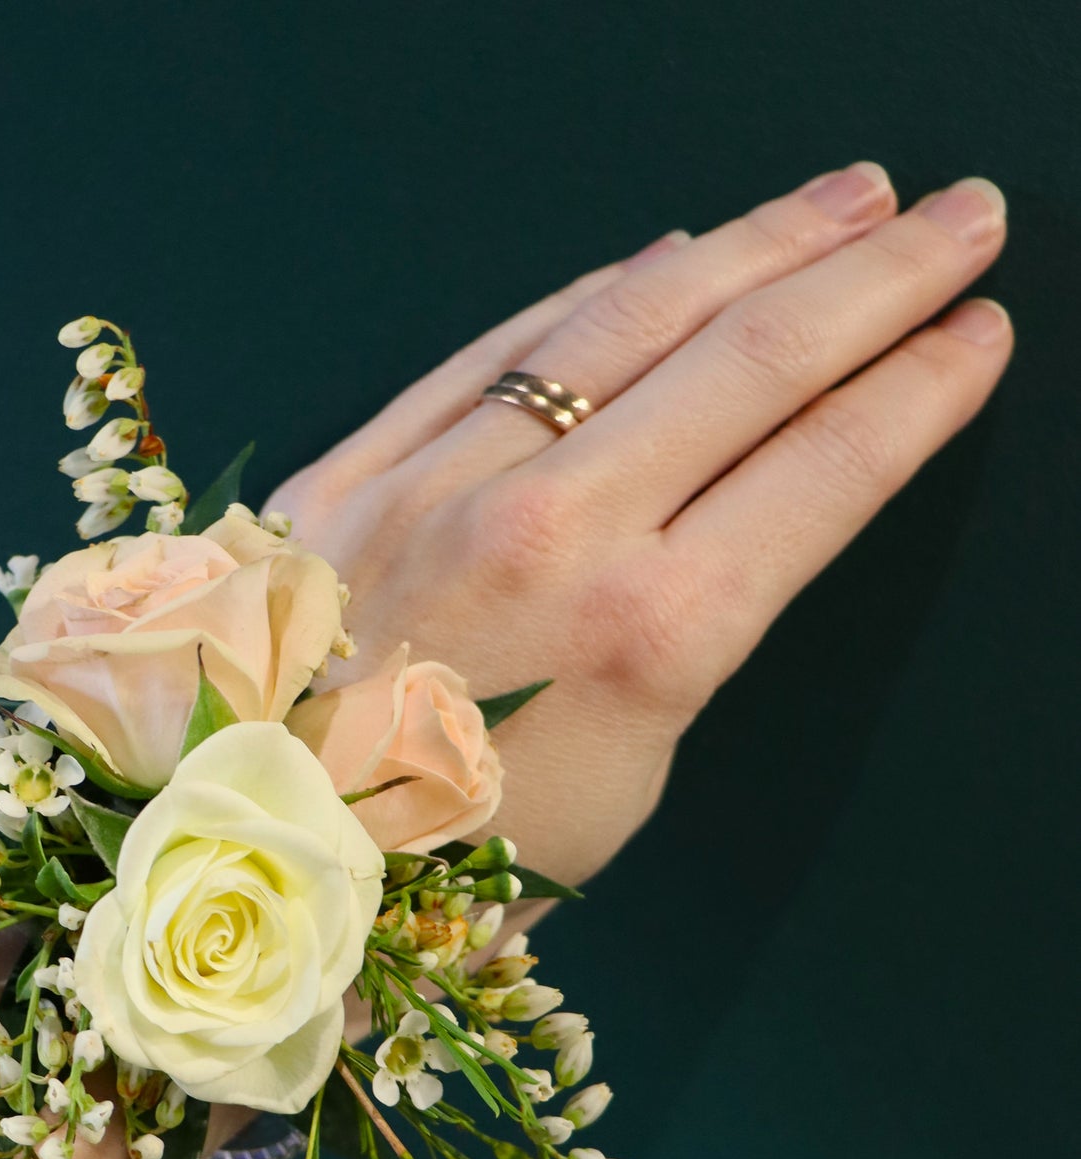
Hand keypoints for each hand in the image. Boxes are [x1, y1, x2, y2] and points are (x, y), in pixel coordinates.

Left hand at [266, 162, 1010, 884]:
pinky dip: (588, 293)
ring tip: (838, 201)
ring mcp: (436, 488)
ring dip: (752, 247)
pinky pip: (491, 349)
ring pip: (624, 321)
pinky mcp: (350, 473)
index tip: (977, 331)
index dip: (919, 387)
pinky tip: (661, 258)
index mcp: (645, 639)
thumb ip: (691, 624)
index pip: (822, 469)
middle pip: (747, 363)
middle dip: (875, 276)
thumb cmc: (476, 856)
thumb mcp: (634, 772)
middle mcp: (547, 537)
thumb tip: (739, 495)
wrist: (282, 855)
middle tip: (955, 216)